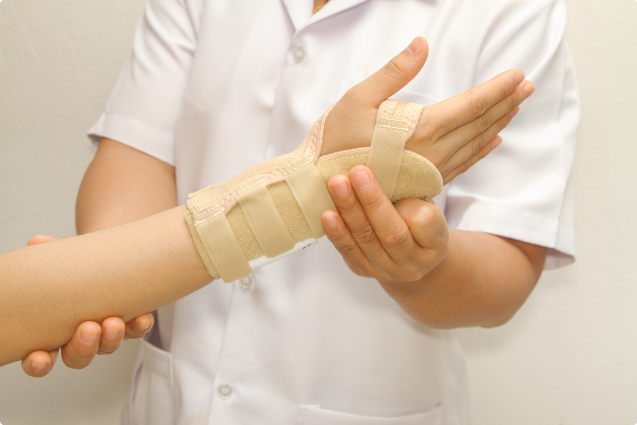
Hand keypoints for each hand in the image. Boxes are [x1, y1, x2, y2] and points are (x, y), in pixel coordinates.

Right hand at [21, 235, 153, 377]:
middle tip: (88, 328)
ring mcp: (107, 332)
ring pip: (108, 347)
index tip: (40, 357)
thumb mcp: (63, 257)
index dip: (39, 363)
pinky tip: (143, 317)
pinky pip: (137, 331)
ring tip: (114, 321)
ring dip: (112, 338)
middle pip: (78, 357)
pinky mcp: (132, 323)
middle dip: (83, 347)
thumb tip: (38, 242)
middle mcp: (80, 337)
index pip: (41, 358)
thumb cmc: (78, 264)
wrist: (109, 256)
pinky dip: (140, 326)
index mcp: (53, 330)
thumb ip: (51, 251)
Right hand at [322, 37, 533, 183]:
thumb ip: (394, 72)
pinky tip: (493, 141)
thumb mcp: (358, 99)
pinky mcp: (424, 182)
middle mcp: (433, 152)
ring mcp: (431, 170)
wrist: (324, 188)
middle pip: (480, 124)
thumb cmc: (335, 142)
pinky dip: (482, 150)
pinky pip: (463, 165)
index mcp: (421, 128)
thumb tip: (422, 45)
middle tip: (527, 86)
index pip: (471, 105)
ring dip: (498, 123)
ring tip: (515, 107)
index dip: (497, 89)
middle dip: (506, 102)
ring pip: (476, 144)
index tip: (518, 74)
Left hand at [322, 166, 447, 281]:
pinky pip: (348, 251)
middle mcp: (414, 262)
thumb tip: (380, 169)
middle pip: (391, 233)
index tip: (395, 181)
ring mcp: (387, 270)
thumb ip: (410, 194)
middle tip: (356, 173)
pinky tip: (327, 214)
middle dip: (371, 201)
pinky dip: (337, 232)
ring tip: (337, 185)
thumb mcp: (424, 206)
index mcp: (436, 244)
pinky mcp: (364, 270)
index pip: (424, 223)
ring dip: (349, 211)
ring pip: (366, 240)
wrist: (409, 255)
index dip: (408, 204)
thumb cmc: (418, 221)